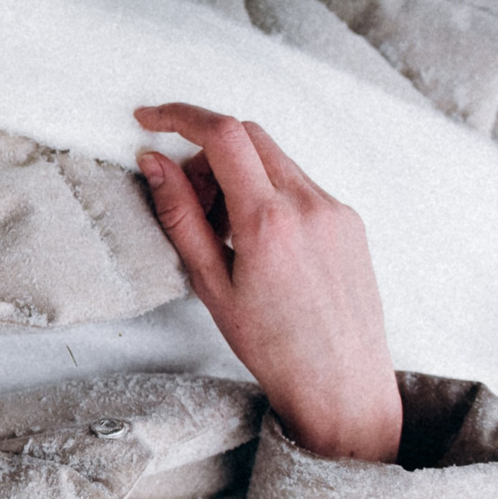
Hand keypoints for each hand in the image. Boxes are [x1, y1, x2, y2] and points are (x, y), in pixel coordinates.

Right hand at [135, 102, 402, 461]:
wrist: (341, 383)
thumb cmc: (272, 346)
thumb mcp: (209, 283)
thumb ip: (180, 215)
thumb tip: (154, 163)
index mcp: (268, 222)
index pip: (222, 135)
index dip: (178, 115)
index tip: (148, 118)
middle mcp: (309, 205)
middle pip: (248, 136)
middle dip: (205, 150)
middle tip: (185, 194)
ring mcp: (335, 210)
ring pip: (273, 158)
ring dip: (235, 173)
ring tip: (222, 230)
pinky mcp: (349, 220)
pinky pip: (298, 183)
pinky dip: (265, 191)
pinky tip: (256, 240)